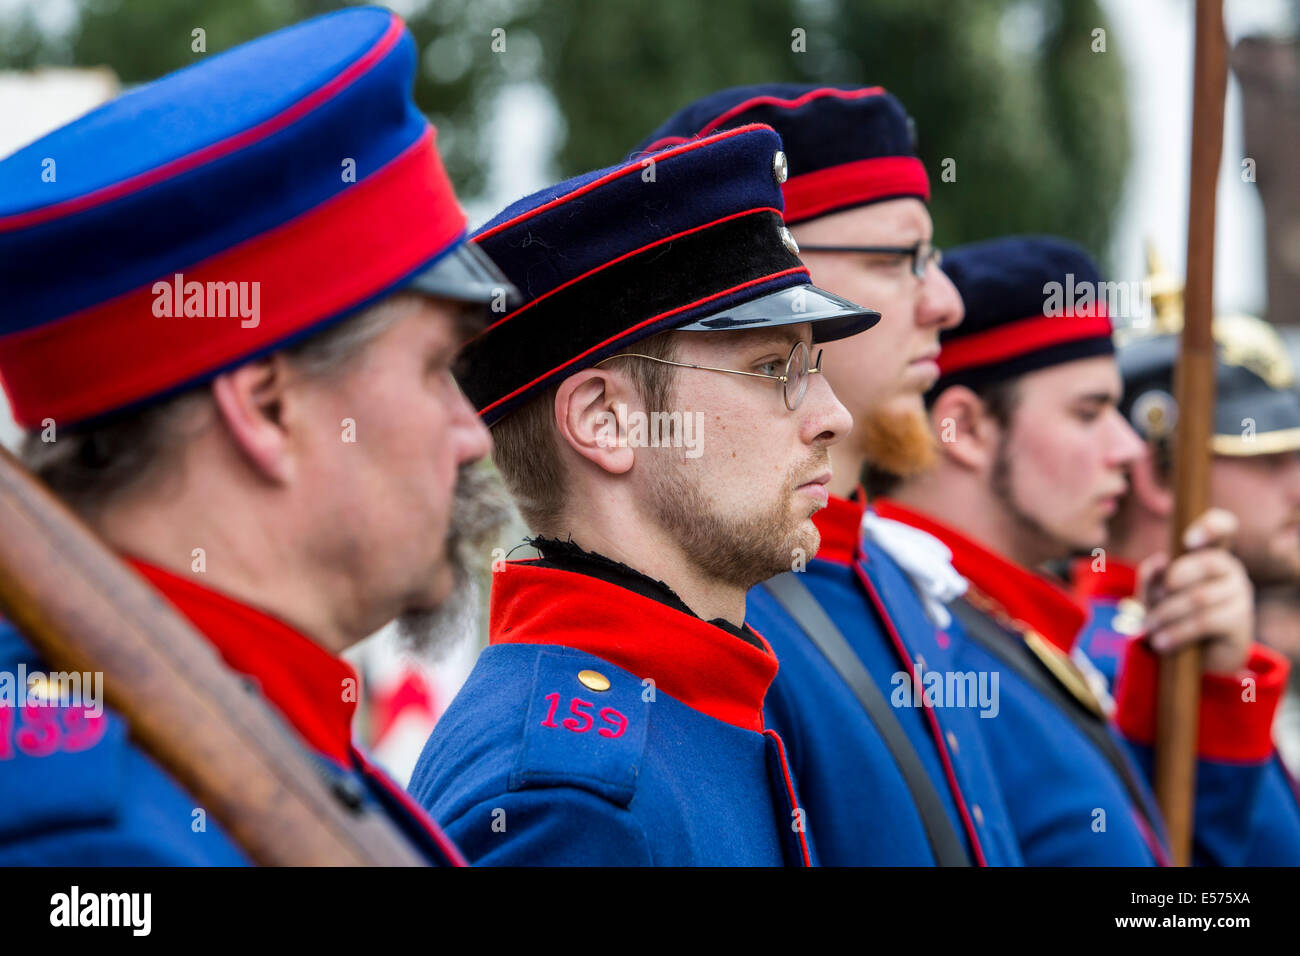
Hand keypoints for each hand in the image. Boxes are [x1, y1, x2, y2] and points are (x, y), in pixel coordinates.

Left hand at [1137, 508, 1253, 674]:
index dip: (1212, 526)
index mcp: (1209, 552)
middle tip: (1151, 602)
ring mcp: (1240, 594)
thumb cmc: (1170, 614)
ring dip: (1166, 614)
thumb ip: (1151, 576)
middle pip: (1208, 562)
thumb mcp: (1153, 594)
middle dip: (1173, 581)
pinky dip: (1177, 632)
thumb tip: (1160, 561)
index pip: (1224, 527)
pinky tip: (1161, 642)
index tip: (1189, 540)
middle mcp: (1230, 568)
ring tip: (1149, 628)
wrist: (1192, 657)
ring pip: (1200, 597)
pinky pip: (1205, 621)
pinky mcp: (1241, 622)